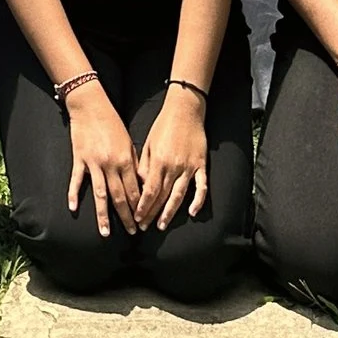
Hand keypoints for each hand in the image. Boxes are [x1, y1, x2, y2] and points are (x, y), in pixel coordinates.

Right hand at [63, 81, 142, 236]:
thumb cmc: (112, 122)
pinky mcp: (80, 158)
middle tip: (132, 233)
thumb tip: (140, 185)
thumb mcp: (129, 141)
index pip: (135, 191)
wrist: (90, 104)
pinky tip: (73, 208)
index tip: (143, 222)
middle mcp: (111, 164)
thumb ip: (134, 164)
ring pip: (100, 195)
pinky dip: (74, 194)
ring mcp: (94, 163)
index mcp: (126, 160)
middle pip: (120, 197)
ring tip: (105, 233)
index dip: (140, 208)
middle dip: (127, 217)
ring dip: (103, 216)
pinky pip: (77, 180)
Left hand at [133, 82, 211, 230]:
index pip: (149, 190)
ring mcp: (188, 167)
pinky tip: (193, 212)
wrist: (185, 109)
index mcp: (158, 160)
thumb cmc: (163, 125)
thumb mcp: (148, 142)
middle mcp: (173, 166)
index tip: (137, 217)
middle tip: (145, 227)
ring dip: (170, 212)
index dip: (143, 206)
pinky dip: (198, 200)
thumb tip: (140, 185)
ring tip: (162, 225)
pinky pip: (201, 186)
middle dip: (152, 213)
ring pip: (179, 195)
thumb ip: (144, 164)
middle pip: (162, 196)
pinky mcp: (201, 165)